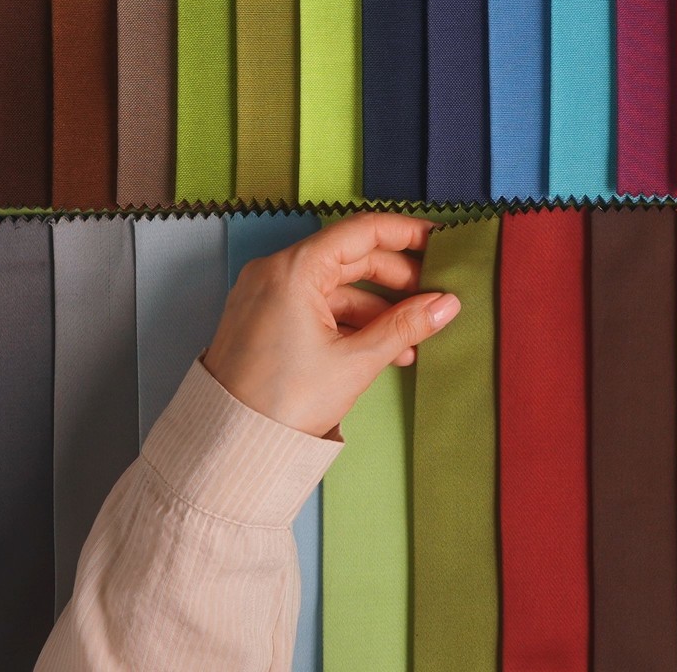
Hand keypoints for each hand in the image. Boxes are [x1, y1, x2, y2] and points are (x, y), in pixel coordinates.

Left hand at [201, 213, 460, 437]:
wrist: (230, 444)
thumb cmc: (283, 402)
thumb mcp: (356, 361)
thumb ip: (406, 326)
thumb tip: (446, 304)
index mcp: (294, 269)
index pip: (362, 231)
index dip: (406, 233)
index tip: (440, 240)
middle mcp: (275, 272)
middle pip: (350, 257)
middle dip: (396, 278)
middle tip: (434, 294)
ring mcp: (267, 294)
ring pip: (335, 285)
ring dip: (377, 307)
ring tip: (414, 335)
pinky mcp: (265, 319)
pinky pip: (316, 306)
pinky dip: (350, 321)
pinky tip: (383, 347)